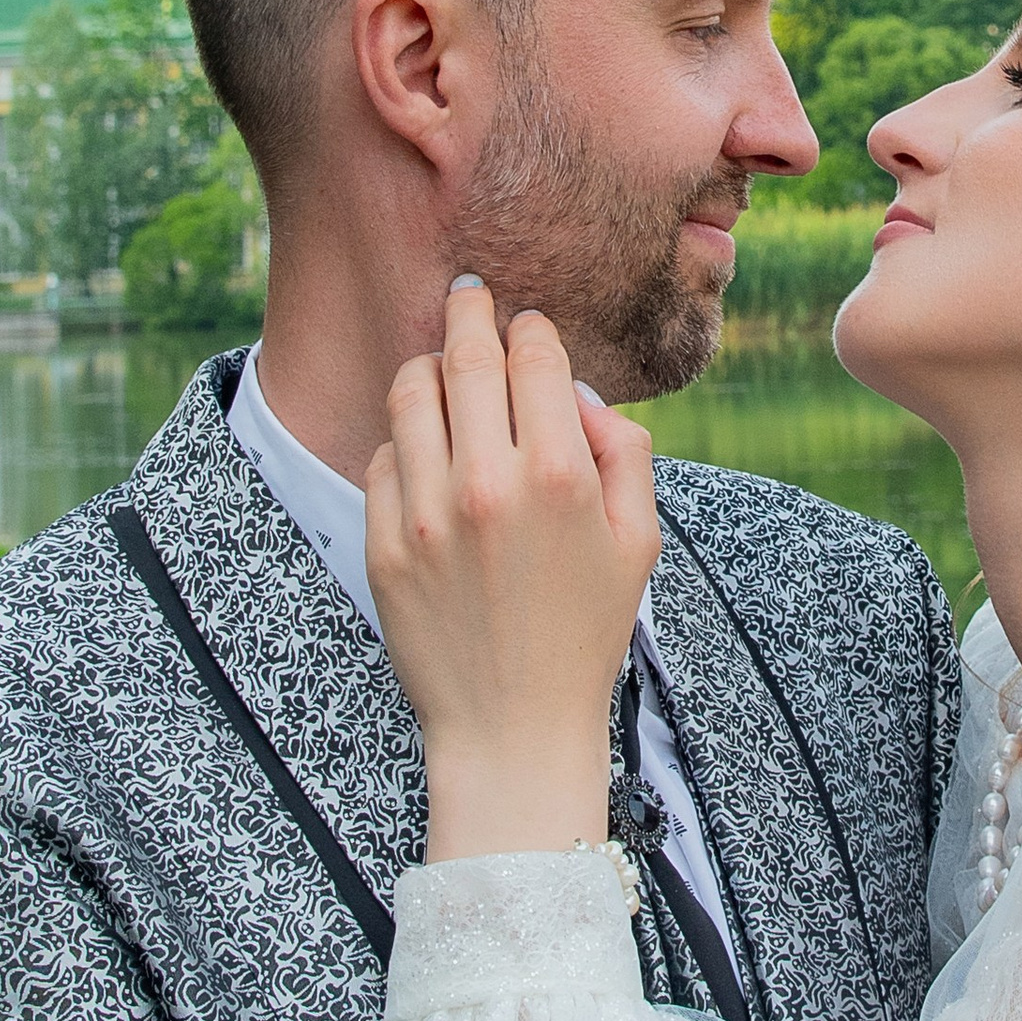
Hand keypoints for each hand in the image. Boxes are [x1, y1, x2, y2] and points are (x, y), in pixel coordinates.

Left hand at [366, 281, 661, 863]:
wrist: (512, 726)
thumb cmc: (585, 633)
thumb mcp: (639, 542)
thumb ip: (626, 454)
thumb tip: (582, 396)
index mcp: (562, 476)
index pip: (535, 357)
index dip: (531, 329)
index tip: (528, 327)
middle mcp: (490, 483)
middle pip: (466, 356)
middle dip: (469, 313)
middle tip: (468, 294)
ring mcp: (427, 512)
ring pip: (411, 394)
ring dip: (429, 367)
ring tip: (442, 369)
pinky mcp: (384, 542)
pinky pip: (383, 457)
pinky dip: (404, 440)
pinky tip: (426, 452)